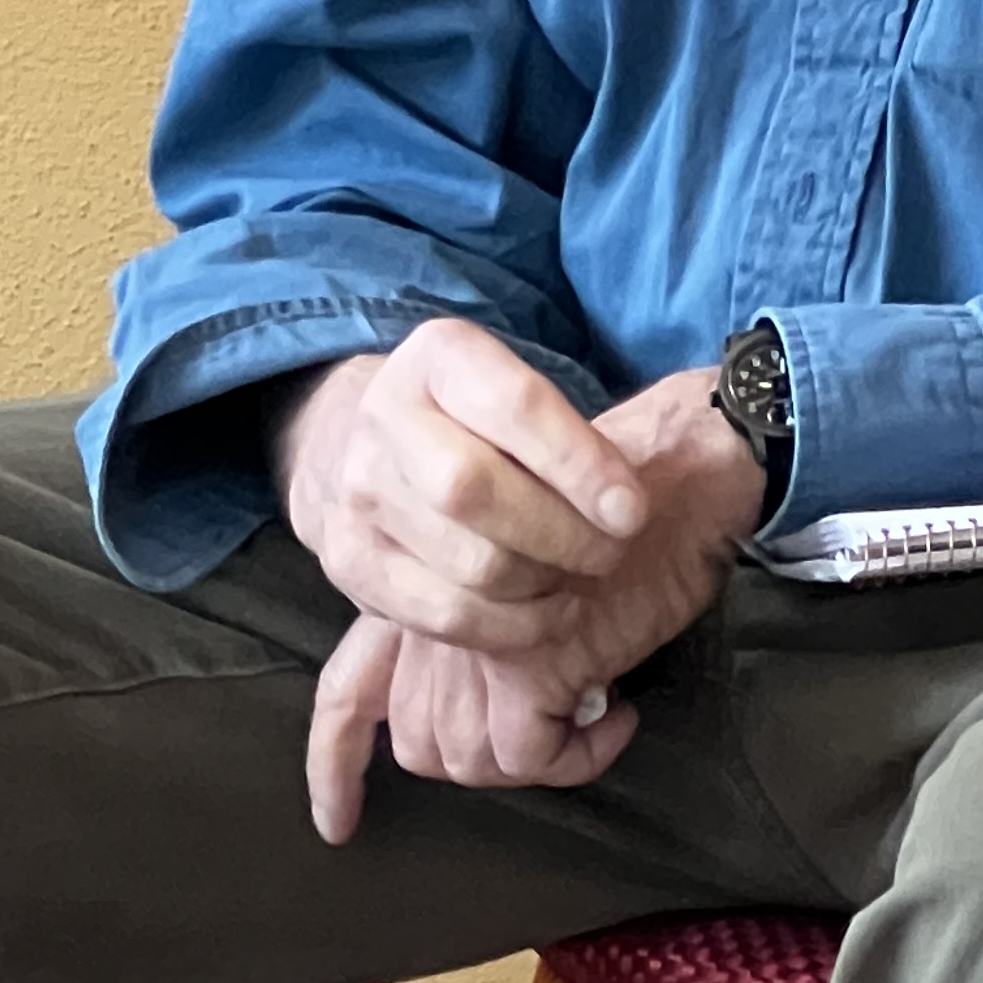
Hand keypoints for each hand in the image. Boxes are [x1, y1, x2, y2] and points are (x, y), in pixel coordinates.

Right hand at [272, 321, 650, 653]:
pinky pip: (445, 615)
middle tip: (610, 552)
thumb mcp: (514, 393)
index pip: (516, 407)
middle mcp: (384, 416)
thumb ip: (568, 436)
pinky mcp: (350, 561)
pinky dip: (512, 626)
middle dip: (563, 533)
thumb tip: (625, 508)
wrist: (366, 446)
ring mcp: (359, 493)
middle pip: (476, 490)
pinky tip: (548, 612)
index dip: (582, 465)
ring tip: (577, 576)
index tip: (632, 512)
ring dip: (543, 583)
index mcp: (436, 356)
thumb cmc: (473, 422)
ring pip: (468, 562)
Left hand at [304, 364, 765, 842]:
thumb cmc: (616, 509)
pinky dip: (579, 759)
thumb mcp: (522, 555)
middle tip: (543, 742)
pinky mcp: (531, 661)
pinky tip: (616, 722)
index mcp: (419, 589)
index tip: (339, 822)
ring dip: (534, 762)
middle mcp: (431, 617)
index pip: (347, 693)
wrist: (674, 474)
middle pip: (419, 741)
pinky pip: (531, 758)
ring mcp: (475, 640)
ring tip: (584, 728)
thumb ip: (479, 613)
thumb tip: (497, 696)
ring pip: (469, 757)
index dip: (334, 767)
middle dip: (478, 762)